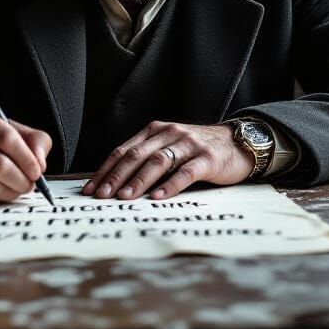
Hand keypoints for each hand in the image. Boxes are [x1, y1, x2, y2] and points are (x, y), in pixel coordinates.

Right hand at [0, 106, 50, 203]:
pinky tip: (0, 191)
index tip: (38, 171)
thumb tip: (40, 164)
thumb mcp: (9, 129)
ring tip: (19, 189)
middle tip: (31, 185)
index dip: (26, 158)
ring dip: (12, 192)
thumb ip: (33, 140)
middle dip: (22, 180)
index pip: (6, 137)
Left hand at [82, 121, 252, 200]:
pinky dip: (170, 185)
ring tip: (125, 197)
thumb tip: (115, 184)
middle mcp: (170, 133)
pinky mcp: (207, 158)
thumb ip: (147, 158)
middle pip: (137, 155)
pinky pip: (185, 172)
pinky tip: (158, 197)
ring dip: (139, 181)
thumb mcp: (169, 147)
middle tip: (102, 196)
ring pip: (158, 162)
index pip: (124, 150)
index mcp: (155, 131)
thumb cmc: (198, 150)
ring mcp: (189, 144)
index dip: (106, 170)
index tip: (91, 189)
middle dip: (116, 176)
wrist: (238, 143)